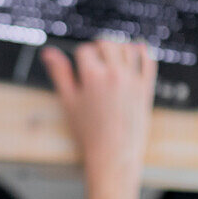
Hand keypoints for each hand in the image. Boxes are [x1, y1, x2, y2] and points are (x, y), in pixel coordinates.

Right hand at [40, 40, 157, 182]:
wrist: (113, 154)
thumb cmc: (88, 133)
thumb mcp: (68, 102)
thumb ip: (60, 74)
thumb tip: (48, 52)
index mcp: (93, 76)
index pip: (85, 50)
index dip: (80, 56)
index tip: (81, 66)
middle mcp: (114, 74)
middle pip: (107, 44)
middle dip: (99, 49)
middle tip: (96, 62)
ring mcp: (132, 80)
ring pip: (128, 48)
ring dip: (120, 48)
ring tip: (113, 60)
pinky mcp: (146, 88)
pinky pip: (148, 61)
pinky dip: (142, 54)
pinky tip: (134, 57)